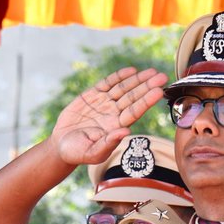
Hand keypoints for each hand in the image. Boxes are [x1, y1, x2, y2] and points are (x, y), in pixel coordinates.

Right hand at [50, 67, 166, 164]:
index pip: (135, 111)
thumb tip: (125, 132)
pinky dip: (118, 76)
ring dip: (137, 79)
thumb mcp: (92, 153)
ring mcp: (104, 103)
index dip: (146, 101)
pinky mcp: (92, 95)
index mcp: (117, 127)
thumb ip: (108, 143)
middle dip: (147, 86)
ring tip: (152, 72)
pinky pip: (108, 83)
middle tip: (162, 76)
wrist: (61, 145)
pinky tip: (131, 71)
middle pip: (133, 97)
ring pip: (124, 88)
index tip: (158, 91)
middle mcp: (114, 113)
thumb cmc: (78, 153)